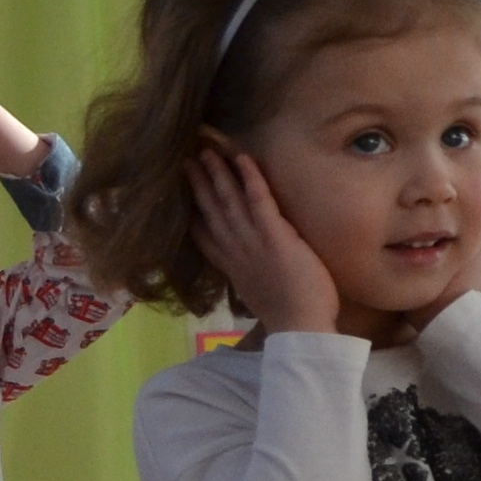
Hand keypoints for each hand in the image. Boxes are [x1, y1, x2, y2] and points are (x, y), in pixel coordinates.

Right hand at [192, 147, 340, 334]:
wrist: (300, 329)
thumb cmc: (289, 316)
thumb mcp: (258, 295)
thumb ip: (250, 277)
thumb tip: (248, 272)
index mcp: (232, 267)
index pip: (204, 235)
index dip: (193, 213)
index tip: (181, 195)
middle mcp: (236, 251)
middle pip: (211, 210)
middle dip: (198, 183)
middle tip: (187, 159)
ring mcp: (253, 242)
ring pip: (229, 201)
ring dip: (217, 174)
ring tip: (206, 151)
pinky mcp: (275, 237)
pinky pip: (259, 200)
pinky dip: (250, 178)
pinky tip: (242, 158)